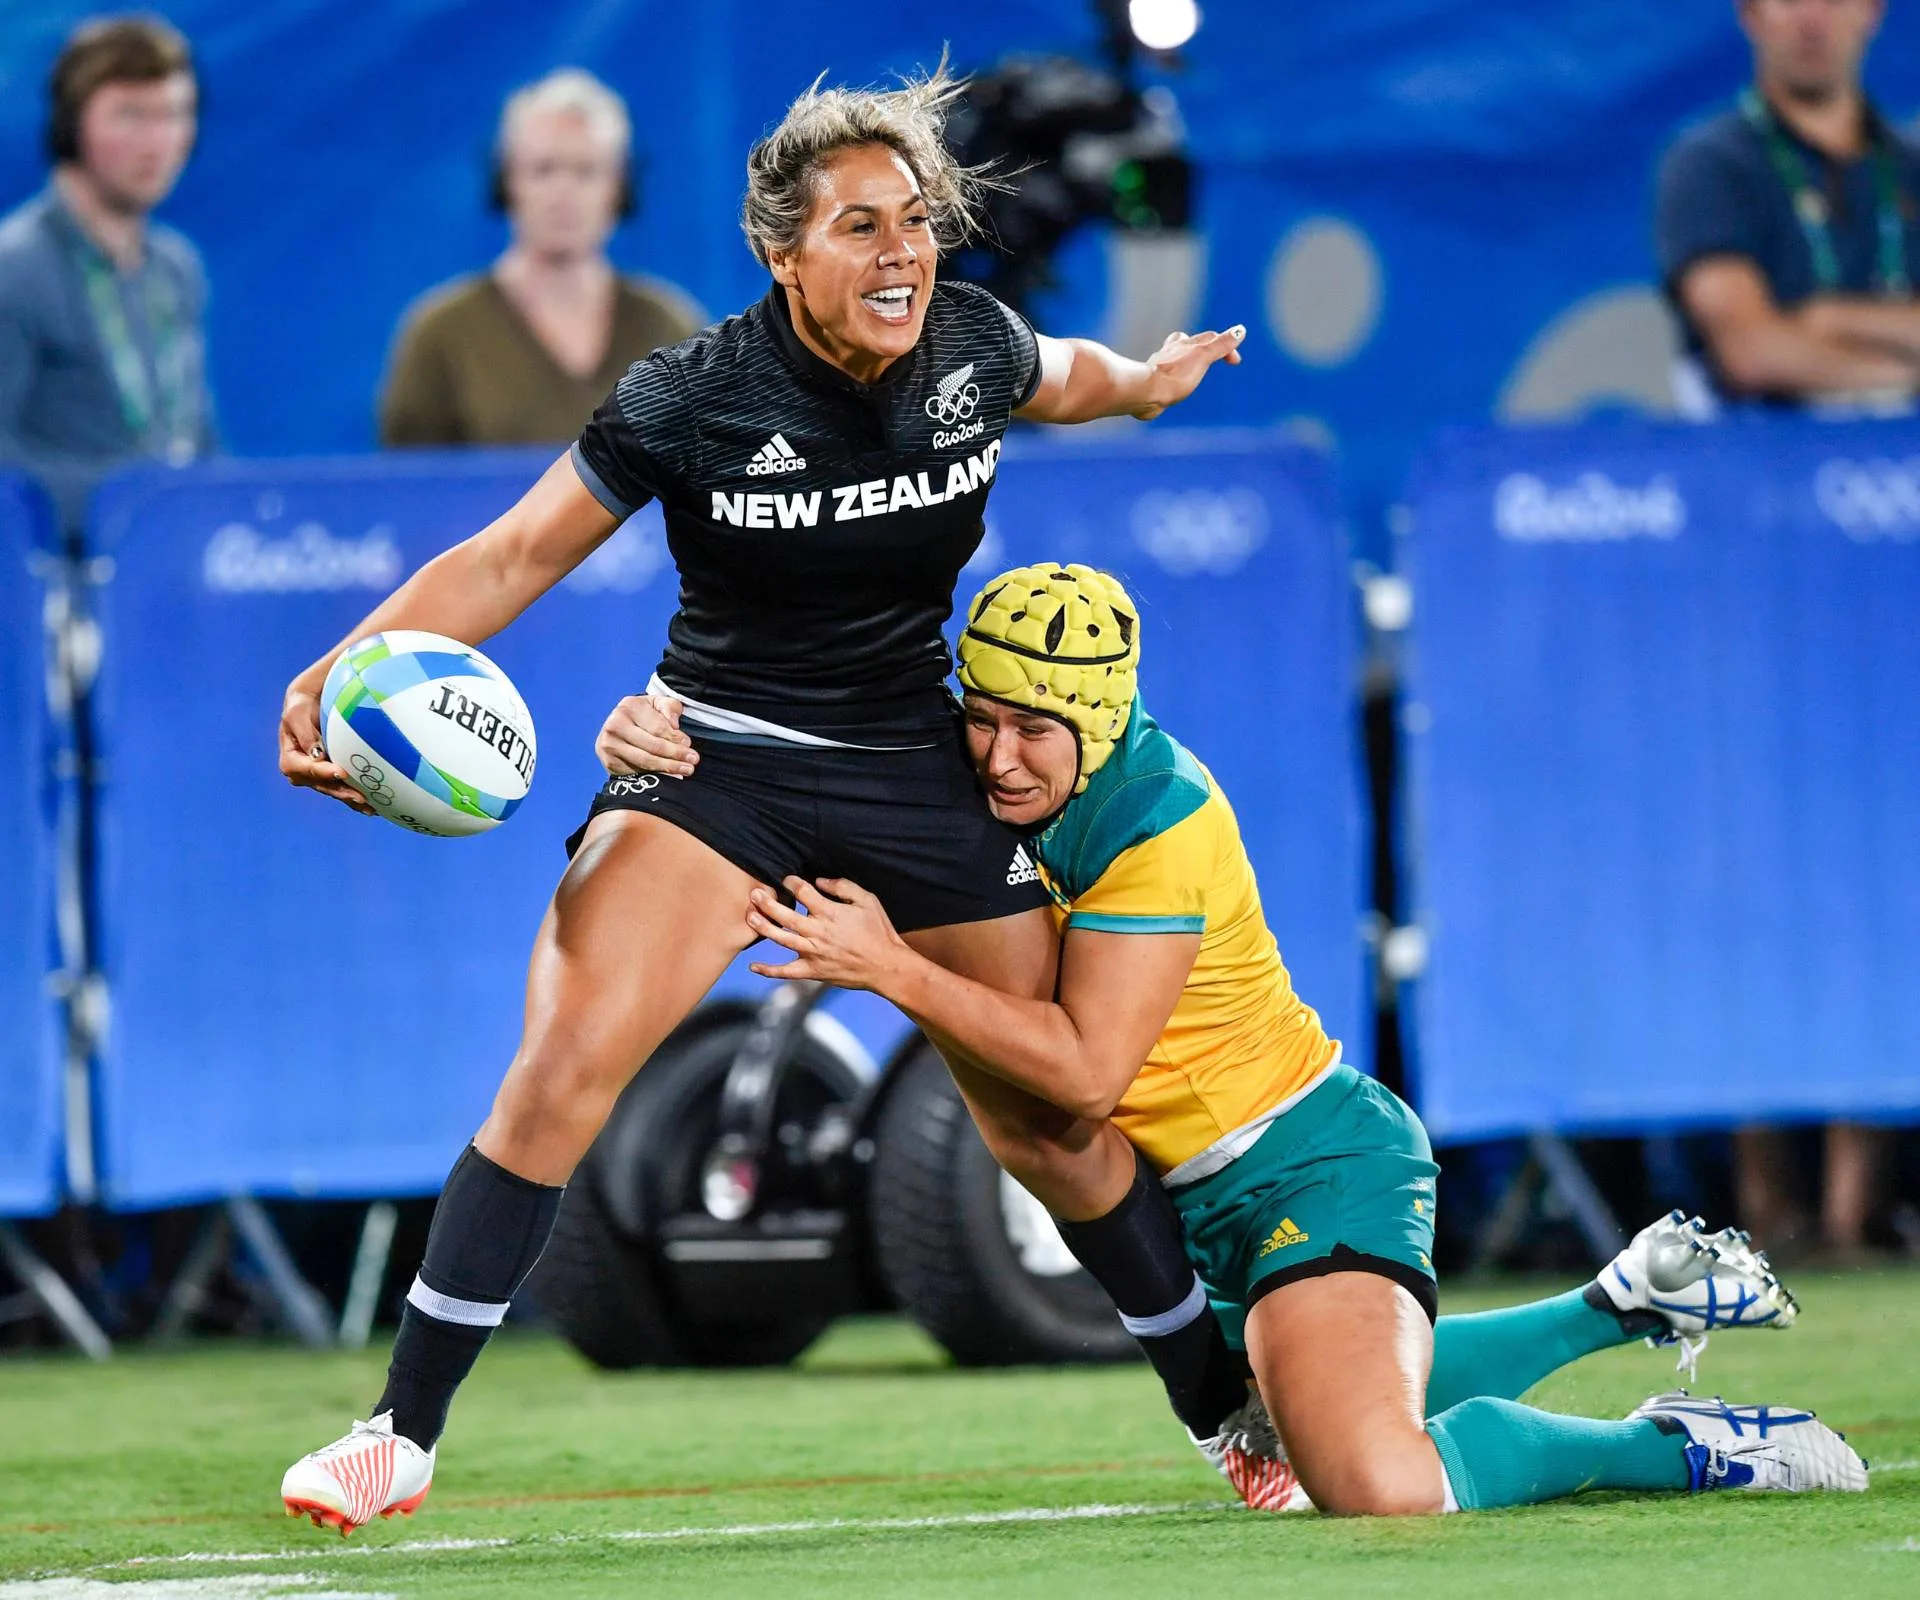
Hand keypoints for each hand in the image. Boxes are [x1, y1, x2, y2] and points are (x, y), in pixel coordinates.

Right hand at [277, 687, 373, 814]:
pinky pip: (344, 789)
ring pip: (336, 791)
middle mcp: (302, 773)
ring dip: (352, 800)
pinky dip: (357, 797)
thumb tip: (317, 755)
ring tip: (372, 807)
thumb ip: (306, 734)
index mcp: (291, 760)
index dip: (324, 773)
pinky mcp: (331, 777)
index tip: (342, 773)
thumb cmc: (302, 706)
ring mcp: (317, 777)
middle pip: (324, 785)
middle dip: (343, 792)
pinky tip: (374, 805)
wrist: (310, 704)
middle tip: (362, 797)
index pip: (307, 769)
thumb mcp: (298, 714)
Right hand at [596, 691, 697, 777]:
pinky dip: (655, 774)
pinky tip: (669, 775)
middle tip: (693, 760)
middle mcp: (616, 724)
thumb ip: (669, 707)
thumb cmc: (644, 714)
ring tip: (686, 769)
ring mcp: (610, 744)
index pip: (658, 727)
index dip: (675, 738)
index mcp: (629, 706)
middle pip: (652, 745)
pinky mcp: (609, 760)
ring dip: (668, 767)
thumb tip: (674, 724)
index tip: (688, 744)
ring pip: (645, 760)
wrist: (619, 727)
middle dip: (676, 754)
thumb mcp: (658, 704)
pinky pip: (636, 770)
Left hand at [747, 876, 908, 990]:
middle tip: (754, 893)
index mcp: (830, 912)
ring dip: (763, 927)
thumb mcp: (868, 900)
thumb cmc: (879, 931)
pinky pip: (786, 972)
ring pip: (780, 939)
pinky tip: (753, 966)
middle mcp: (818, 932)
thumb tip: (820, 880)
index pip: (803, 892)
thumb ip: (843, 887)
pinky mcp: (813, 971)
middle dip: (767, 902)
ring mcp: (813, 953)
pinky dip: (769, 971)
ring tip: (749, 916)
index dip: (792, 882)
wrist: (886, 966)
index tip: (787, 879)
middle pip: (785, 914)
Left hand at [1135, 325, 1244, 419]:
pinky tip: (1170, 385)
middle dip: (1202, 346)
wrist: (1145, 392)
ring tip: (1191, 367)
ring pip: (1173, 357)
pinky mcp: (1152, 382)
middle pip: (1188, 343)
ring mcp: (1160, 367)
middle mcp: (1171, 352)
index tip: (1235, 361)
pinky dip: (1170, 376)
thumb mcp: (1203, 357)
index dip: (1226, 345)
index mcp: (1185, 345)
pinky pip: (1162, 376)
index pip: (1210, 338)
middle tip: (1213, 355)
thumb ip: (1220, 345)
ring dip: (1184, 360)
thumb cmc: (1175, 375)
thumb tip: (1241, 330)